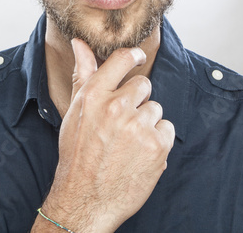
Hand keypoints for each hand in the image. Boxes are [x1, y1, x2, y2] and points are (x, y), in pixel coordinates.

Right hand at [41, 39, 174, 232]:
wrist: (86, 199)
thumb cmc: (78, 153)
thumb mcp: (75, 110)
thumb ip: (83, 73)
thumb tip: (79, 43)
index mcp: (94, 95)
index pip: (122, 59)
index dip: (133, 55)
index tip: (138, 57)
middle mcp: (116, 107)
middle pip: (143, 84)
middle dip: (136, 99)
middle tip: (122, 121)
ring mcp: (138, 127)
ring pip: (155, 108)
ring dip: (147, 121)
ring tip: (128, 141)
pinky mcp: (157, 146)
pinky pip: (167, 128)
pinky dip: (158, 139)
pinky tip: (140, 152)